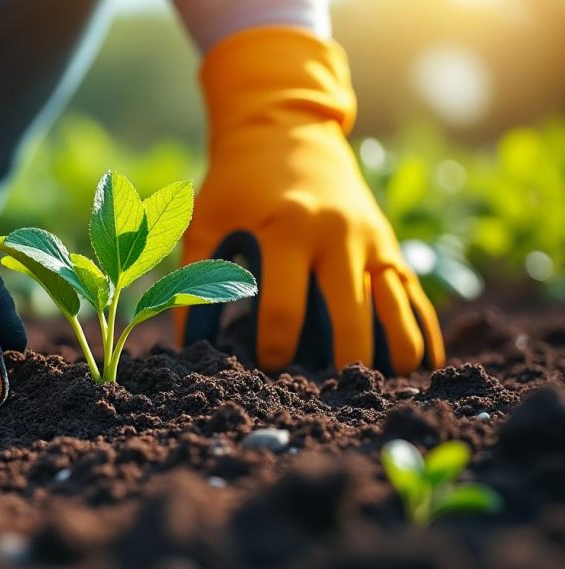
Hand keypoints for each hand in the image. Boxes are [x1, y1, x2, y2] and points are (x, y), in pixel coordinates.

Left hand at [181, 27, 443, 374]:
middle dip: (339, 365)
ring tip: (379, 390)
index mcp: (287, 230)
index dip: (275, 350)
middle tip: (325, 396)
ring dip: (393, 356)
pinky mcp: (389, 245)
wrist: (286, 127)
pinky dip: (422, 331)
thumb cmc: (236, 182)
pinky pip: (413, 296)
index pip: (286, 309)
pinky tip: (423, 365)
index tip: (266, 370)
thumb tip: (189, 347)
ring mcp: (371, 240)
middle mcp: (337, 236)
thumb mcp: (206, 221)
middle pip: (351, 319)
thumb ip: (195, 280)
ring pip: (395, 311)